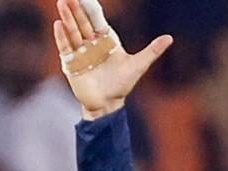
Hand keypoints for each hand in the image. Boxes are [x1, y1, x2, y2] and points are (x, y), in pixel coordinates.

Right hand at [53, 0, 172, 118]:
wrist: (107, 104)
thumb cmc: (122, 84)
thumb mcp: (138, 66)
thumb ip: (152, 51)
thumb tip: (169, 38)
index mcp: (106, 39)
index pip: (97, 19)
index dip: (91, 7)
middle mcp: (92, 43)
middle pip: (83, 22)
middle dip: (76, 8)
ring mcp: (81, 52)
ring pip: (73, 31)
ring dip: (67, 17)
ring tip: (62, 3)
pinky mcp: (71, 64)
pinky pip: (66, 47)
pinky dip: (62, 36)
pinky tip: (58, 25)